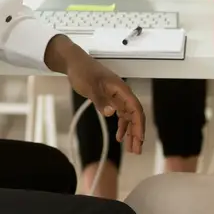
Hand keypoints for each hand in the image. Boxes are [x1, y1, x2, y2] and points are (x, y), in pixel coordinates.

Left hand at [46, 37, 145, 154]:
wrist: (74, 62)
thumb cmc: (83, 72)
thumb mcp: (90, 87)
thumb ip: (101, 100)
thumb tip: (112, 113)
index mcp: (120, 89)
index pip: (135, 108)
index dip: (139, 125)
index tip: (139, 140)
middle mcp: (121, 93)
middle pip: (134, 114)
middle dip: (136, 132)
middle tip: (136, 151)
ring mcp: (116, 96)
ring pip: (128, 116)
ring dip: (130, 132)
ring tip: (130, 148)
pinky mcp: (109, 98)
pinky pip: (120, 114)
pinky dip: (121, 126)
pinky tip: (119, 137)